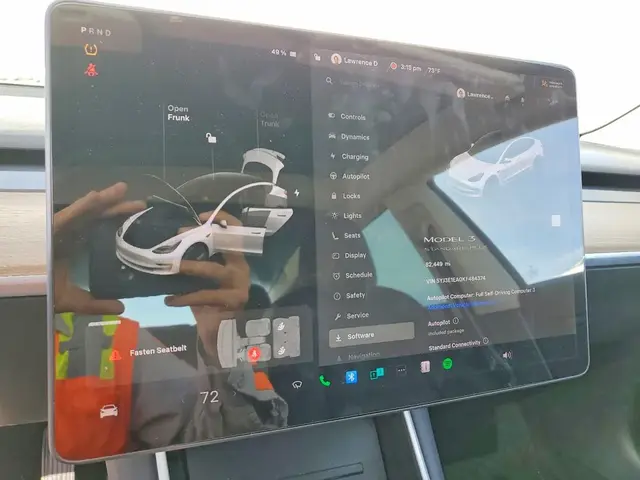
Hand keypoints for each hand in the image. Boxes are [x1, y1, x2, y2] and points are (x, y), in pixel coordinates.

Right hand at [53, 182, 145, 314]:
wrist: (18, 289)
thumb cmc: (40, 289)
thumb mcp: (71, 300)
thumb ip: (95, 303)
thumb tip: (122, 308)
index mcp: (76, 246)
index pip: (102, 232)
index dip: (120, 224)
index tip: (142, 220)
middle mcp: (70, 234)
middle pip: (98, 217)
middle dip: (118, 208)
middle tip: (141, 203)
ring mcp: (59, 229)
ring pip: (85, 211)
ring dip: (104, 199)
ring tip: (122, 189)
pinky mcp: (47, 228)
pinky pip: (66, 215)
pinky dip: (81, 206)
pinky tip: (96, 197)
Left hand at [165, 210, 250, 358]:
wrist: (223, 335)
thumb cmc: (211, 305)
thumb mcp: (204, 280)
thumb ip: (196, 263)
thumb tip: (172, 244)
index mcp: (236, 259)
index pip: (237, 231)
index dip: (222, 219)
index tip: (201, 216)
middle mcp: (241, 268)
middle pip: (227, 243)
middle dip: (200, 238)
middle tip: (177, 238)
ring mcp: (239, 284)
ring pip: (212, 270)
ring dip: (189, 266)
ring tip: (171, 268)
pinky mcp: (232, 301)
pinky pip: (204, 295)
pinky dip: (184, 297)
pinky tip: (169, 300)